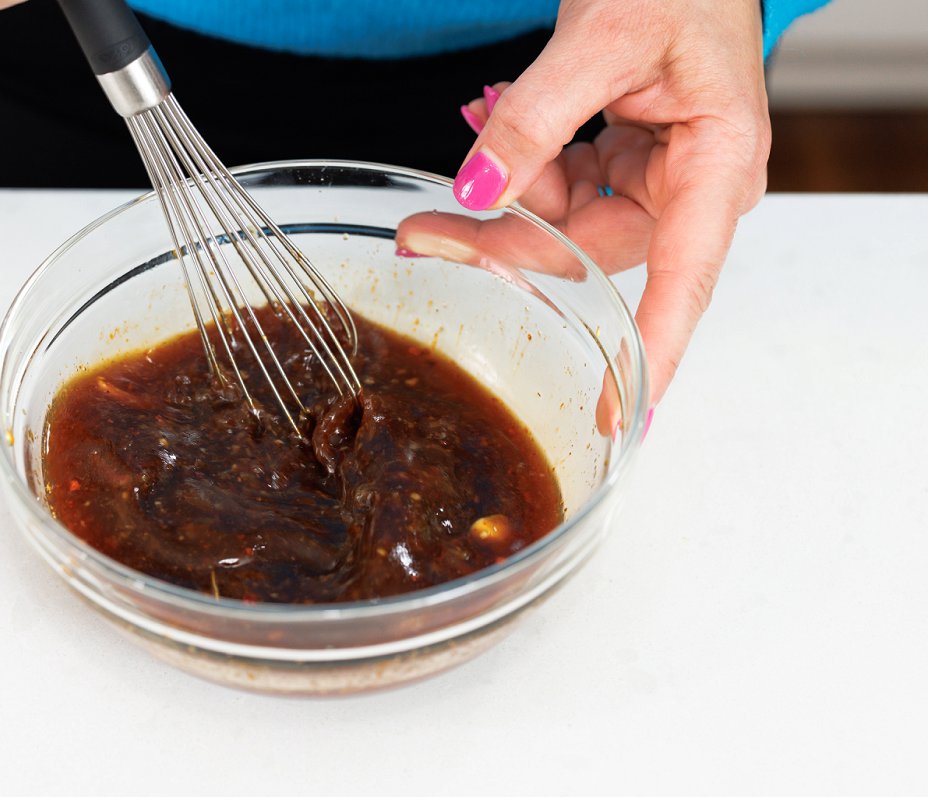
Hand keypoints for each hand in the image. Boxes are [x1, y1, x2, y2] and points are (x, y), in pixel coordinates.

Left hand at [418, 0, 770, 412]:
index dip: (648, 354)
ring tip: (481, 117)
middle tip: (423, 231)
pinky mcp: (628, 162)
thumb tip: (476, 194)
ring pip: (566, 222)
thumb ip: (534, 121)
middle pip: (590, 251)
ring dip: (508, 189)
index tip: (617, 415)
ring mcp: (659, 176)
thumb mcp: (601, 37)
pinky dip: (525, 163)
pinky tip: (503, 113)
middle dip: (506, 238)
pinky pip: (563, 187)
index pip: (683, 284)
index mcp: (718, 166)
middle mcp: (693, 186)